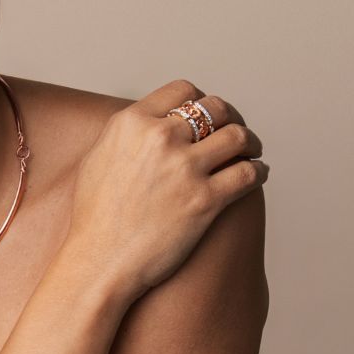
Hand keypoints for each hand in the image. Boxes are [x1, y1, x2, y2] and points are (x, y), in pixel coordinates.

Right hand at [64, 78, 268, 305]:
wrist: (99, 262)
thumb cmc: (93, 220)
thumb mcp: (97, 159)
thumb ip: (125, 135)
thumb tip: (147, 125)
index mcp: (132, 123)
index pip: (182, 91)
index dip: (199, 100)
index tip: (206, 115)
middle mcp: (160, 138)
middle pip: (215, 108)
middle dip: (230, 117)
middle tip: (234, 129)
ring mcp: (185, 169)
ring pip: (238, 136)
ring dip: (251, 141)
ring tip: (252, 150)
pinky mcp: (205, 200)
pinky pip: (248, 173)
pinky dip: (259, 171)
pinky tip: (257, 174)